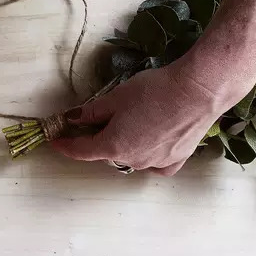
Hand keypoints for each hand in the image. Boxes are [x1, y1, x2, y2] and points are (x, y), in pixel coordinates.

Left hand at [51, 63, 246, 175]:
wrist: (199, 91)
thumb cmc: (154, 91)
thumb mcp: (115, 97)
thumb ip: (92, 112)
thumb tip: (73, 119)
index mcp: (112, 146)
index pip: (80, 150)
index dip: (65, 145)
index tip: (55, 140)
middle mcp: (132, 161)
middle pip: (107, 151)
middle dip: (98, 138)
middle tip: (97, 119)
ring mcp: (154, 163)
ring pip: (130, 157)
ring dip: (124, 144)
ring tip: (132, 120)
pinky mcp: (176, 160)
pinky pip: (155, 164)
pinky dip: (149, 156)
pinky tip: (152, 142)